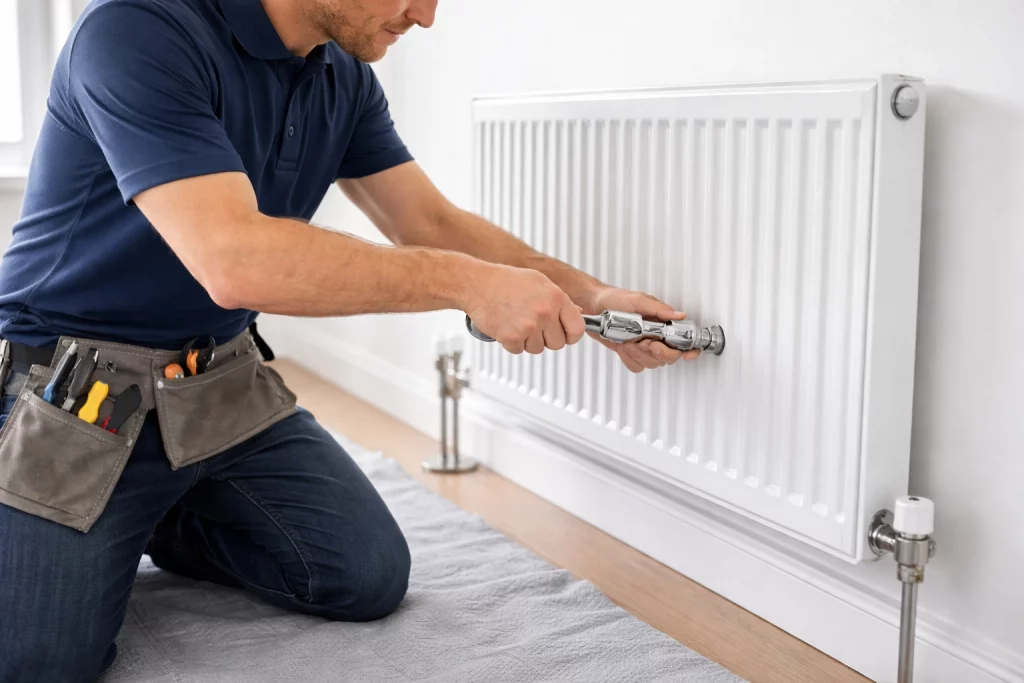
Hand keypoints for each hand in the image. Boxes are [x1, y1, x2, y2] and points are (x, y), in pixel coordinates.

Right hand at [463, 263, 586, 354]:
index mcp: (556, 297)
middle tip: (533, 325)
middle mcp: (545, 312)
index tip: (565, 335)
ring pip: (538, 348)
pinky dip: (512, 342)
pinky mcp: (512, 337)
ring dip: (528, 340)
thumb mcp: (539, 282)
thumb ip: (560, 299)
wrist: (477, 284)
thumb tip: (578, 313)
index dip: (571, 335)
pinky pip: (519, 350)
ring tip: (517, 321)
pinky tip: (507, 325)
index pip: (577, 329)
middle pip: (558, 343)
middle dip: (546, 338)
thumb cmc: (506, 281)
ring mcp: (528, 326)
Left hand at [583, 286, 700, 372]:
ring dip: (640, 354)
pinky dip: (630, 359)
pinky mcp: (630, 353)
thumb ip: (659, 309)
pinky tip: (624, 346)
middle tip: (648, 342)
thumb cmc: (614, 298)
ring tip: (630, 340)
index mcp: (662, 323)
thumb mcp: (638, 299)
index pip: (683, 340)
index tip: (689, 354)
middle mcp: (655, 336)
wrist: (592, 305)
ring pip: (652, 363)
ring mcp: (643, 346)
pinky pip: (636, 366)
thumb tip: (679, 315)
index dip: (689, 350)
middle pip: (670, 357)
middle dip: (660, 352)